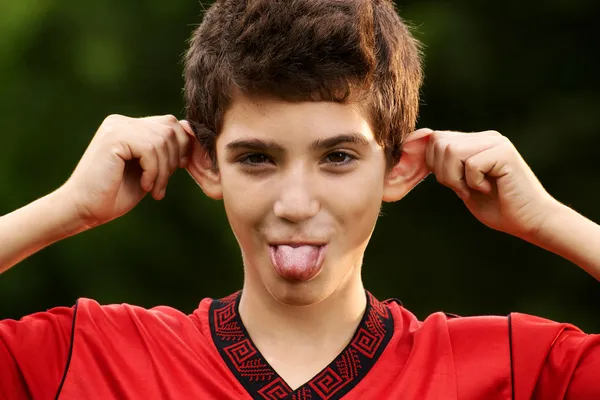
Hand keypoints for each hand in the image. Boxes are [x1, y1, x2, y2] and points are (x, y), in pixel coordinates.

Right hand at [57, 114, 193, 227]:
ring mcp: (116, 127)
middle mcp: (122, 122)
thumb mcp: (149, 170)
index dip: (181, 146)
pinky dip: (153, 171)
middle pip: (170, 128)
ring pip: (162, 140)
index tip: (178, 169)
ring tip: (153, 189)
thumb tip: (190, 132)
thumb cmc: (115, 194)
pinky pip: (150, 149)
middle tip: (162, 184)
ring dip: (163, 170)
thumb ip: (165, 151)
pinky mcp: (113, 138)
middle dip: (174, 159)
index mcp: (130, 126)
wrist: (84, 209)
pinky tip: (144, 185)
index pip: (170, 124)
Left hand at [424, 129, 559, 238]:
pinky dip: (473, 183)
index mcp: (474, 142)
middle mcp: (485, 137)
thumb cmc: (496, 207)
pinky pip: (470, 164)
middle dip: (442, 172)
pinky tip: (489, 189)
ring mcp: (495, 142)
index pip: (435, 138)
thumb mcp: (461, 185)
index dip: (430, 163)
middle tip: (462, 189)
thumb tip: (415, 147)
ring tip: (474, 189)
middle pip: (439, 142)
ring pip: (451, 150)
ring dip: (455, 178)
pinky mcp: (504, 153)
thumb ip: (445, 167)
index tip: (449, 184)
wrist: (529, 221)